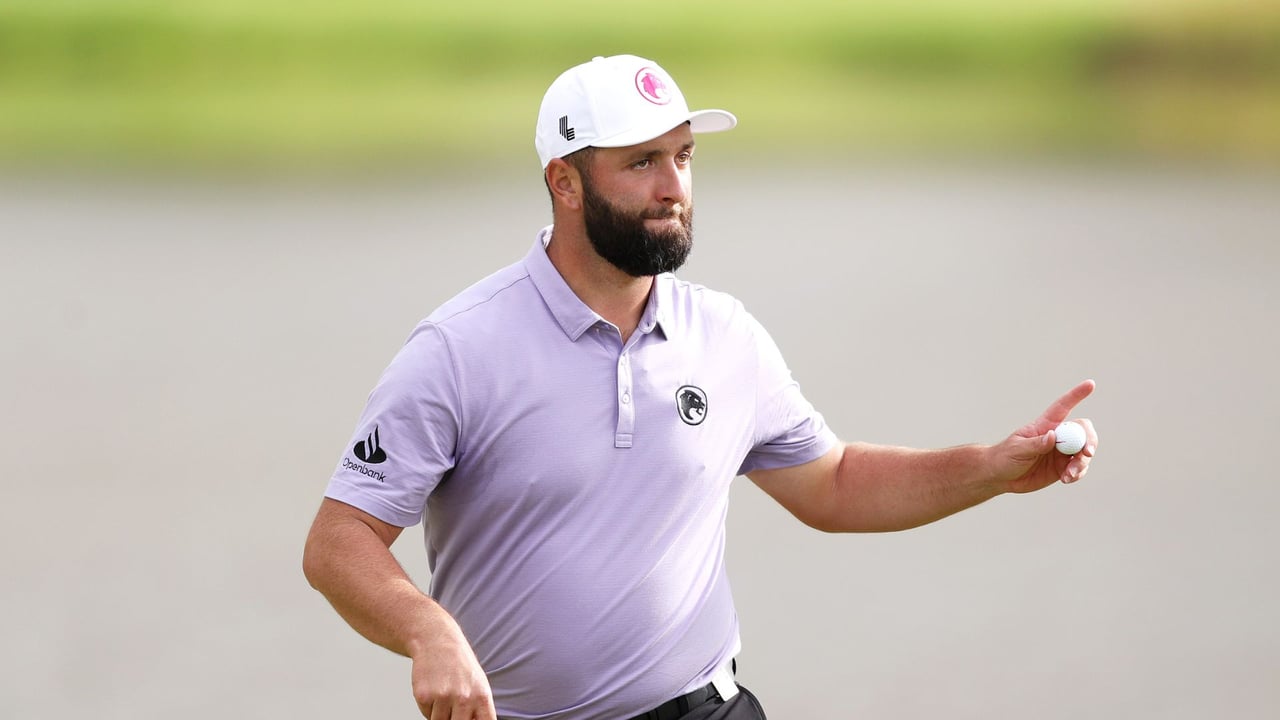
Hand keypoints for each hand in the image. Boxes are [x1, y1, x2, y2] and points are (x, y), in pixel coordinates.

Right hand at [410, 627, 495, 719]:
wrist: (437, 641)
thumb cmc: (460, 665)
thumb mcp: (479, 684)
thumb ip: (479, 709)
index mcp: (482, 697)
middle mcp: (464, 699)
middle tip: (453, 710)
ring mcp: (443, 698)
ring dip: (441, 716)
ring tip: (444, 698)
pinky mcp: (424, 697)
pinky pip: (426, 715)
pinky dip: (429, 708)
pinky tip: (434, 691)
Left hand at [990, 379, 1098, 493]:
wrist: (1000, 477)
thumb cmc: (1005, 457)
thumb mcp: (1017, 449)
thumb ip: (1036, 444)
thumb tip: (1053, 436)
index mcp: (1044, 425)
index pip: (1063, 406)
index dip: (1076, 395)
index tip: (1090, 384)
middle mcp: (1057, 436)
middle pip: (1083, 431)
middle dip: (1089, 440)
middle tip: (1086, 453)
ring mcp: (1062, 452)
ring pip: (1084, 451)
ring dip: (1081, 463)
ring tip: (1068, 475)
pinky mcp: (1063, 467)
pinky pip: (1080, 468)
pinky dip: (1078, 473)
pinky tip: (1066, 479)